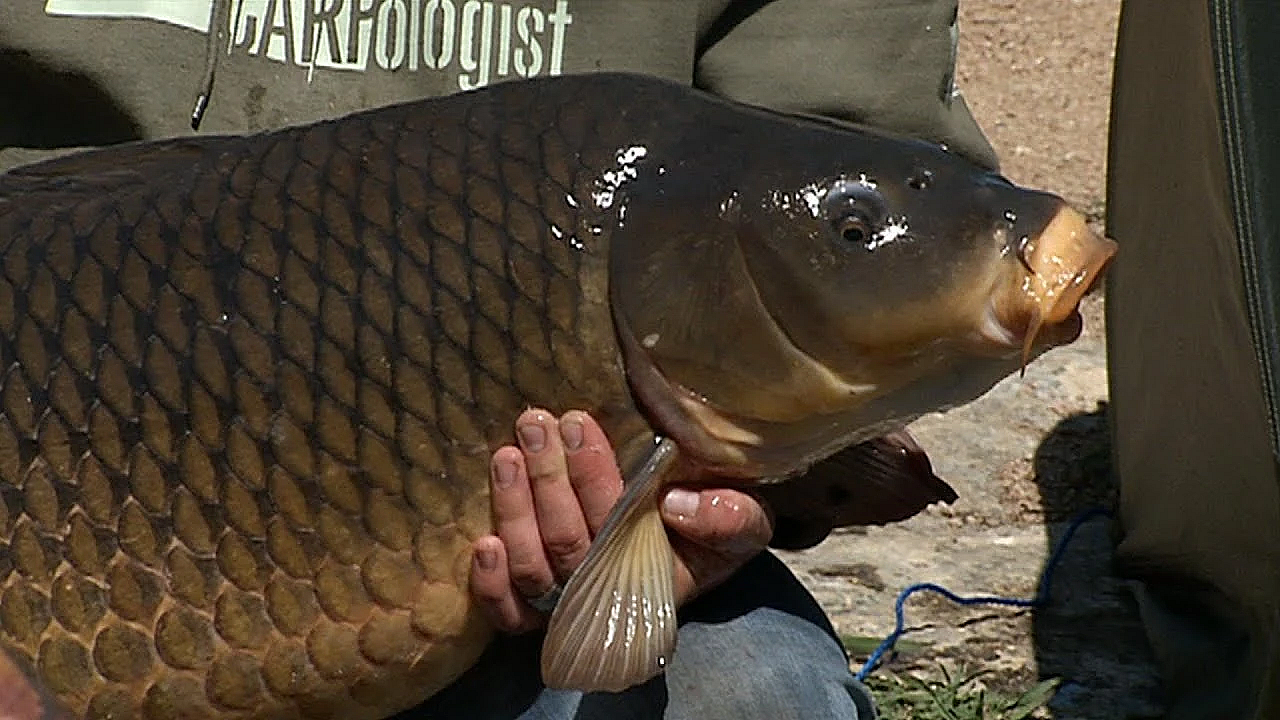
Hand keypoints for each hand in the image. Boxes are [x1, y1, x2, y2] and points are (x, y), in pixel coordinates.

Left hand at [469, 408, 773, 632]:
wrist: (694, 546)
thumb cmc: (711, 527)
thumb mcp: (743, 519)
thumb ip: (728, 517)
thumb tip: (676, 506)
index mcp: (658, 575)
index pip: (617, 529)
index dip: (594, 477)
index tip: (581, 423)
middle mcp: (607, 593)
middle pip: (566, 544)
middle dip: (548, 479)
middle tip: (535, 423)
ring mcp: (568, 602)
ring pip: (531, 569)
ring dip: (513, 509)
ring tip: (507, 453)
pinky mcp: (535, 607)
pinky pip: (508, 614)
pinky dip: (490, 585)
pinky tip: (483, 542)